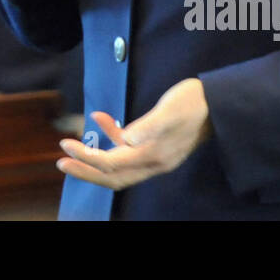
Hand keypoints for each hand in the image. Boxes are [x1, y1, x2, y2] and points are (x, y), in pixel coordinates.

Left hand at [56, 78, 212, 190]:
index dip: (86, 157)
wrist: (218, 103)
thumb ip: (148, 126)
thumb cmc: (194, 103)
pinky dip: (111, 135)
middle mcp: (153, 162)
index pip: (112, 164)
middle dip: (85, 170)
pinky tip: (99, 116)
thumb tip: (126, 138)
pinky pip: (128, 146)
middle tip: (61, 161)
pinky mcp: (156, 143)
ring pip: (118, 164)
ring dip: (94, 157)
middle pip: (112, 176)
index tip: (66, 145)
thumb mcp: (170, 111)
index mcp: (154, 156)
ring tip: (72, 145)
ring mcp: (154, 154)